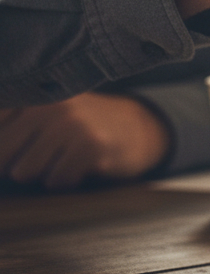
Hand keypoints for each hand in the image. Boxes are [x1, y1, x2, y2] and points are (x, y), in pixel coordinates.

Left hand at [0, 94, 170, 189]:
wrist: (133, 127)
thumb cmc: (78, 125)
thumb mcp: (45, 112)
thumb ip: (11, 127)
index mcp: (36, 94)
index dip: (1, 151)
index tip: (15, 151)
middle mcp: (53, 103)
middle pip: (2, 154)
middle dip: (13, 165)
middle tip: (38, 157)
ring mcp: (74, 123)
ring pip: (25, 171)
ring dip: (40, 174)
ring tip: (61, 160)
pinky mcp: (92, 145)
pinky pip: (56, 180)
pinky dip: (64, 180)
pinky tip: (79, 166)